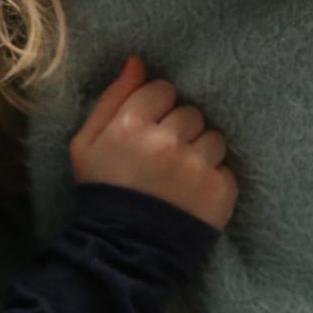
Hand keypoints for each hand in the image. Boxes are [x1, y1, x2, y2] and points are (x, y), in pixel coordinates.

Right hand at [69, 57, 237, 229]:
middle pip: (190, 113)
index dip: (156, 110)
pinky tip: (192, 195)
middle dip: (178, 131)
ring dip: (200, 153)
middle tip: (162, 159)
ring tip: (179, 178)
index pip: (162, 90)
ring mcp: (197, 167)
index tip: (147, 132)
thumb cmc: (103, 192)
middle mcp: (167, 142)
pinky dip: (213, 179)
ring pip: (213, 137)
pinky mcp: (220, 191)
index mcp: (131, 126)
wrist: (123, 251)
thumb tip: (138, 61)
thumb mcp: (86, 143)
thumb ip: (113, 97)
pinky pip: (226, 167)